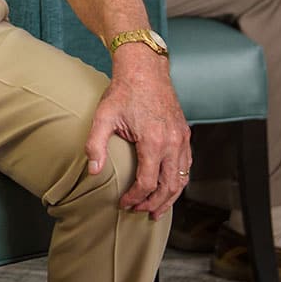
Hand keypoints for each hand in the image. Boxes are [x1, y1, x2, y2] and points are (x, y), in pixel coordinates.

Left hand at [84, 48, 192, 220]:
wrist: (144, 69)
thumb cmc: (123, 91)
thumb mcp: (103, 116)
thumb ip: (96, 145)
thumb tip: (93, 171)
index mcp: (154, 142)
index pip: (148, 183)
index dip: (135, 198)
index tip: (124, 204)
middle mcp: (173, 143)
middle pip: (169, 186)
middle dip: (155, 203)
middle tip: (141, 212)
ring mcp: (182, 138)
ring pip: (183, 178)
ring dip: (170, 197)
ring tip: (157, 209)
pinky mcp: (185, 133)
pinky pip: (187, 164)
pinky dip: (180, 180)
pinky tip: (169, 186)